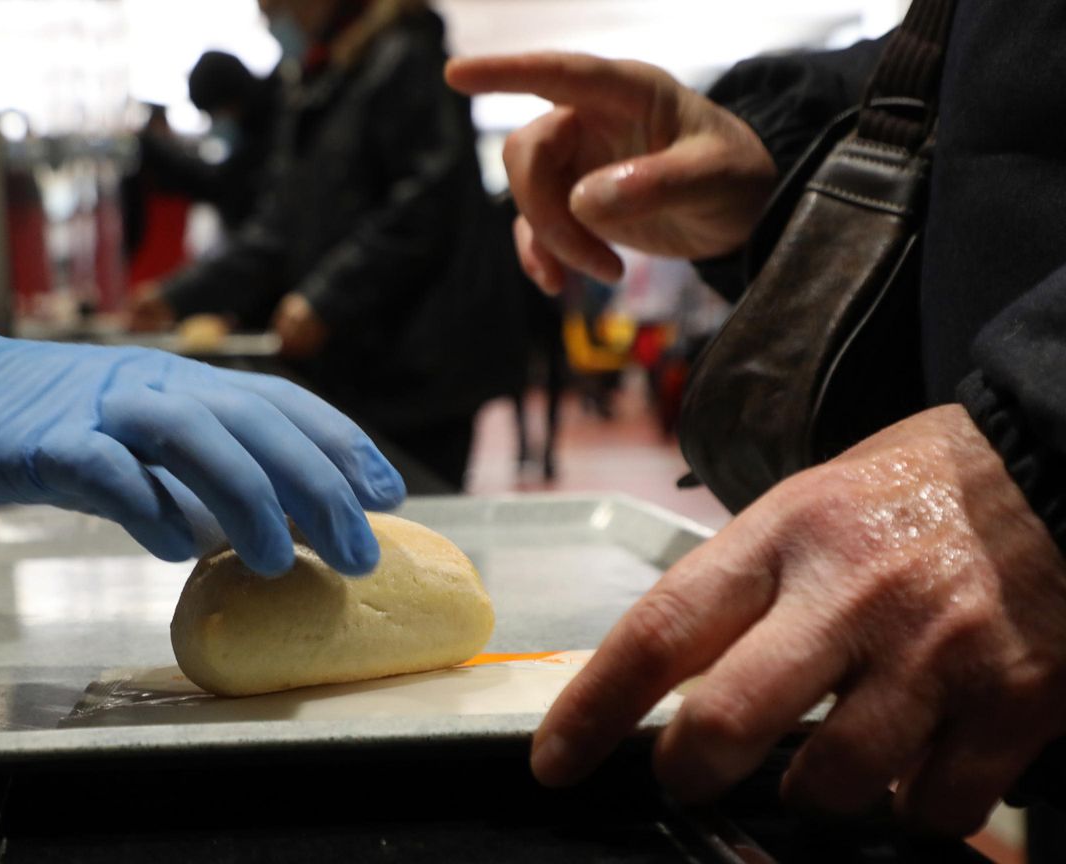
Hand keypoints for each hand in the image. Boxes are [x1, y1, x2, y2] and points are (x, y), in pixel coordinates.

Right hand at [0, 293, 405, 575]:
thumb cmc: (29, 421)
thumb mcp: (121, 435)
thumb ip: (181, 466)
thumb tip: (254, 517)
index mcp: (172, 378)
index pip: (276, 401)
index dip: (338, 442)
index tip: (387, 489)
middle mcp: (146, 381)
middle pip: (253, 420)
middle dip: (318, 485)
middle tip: (357, 552)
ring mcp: (94, 404)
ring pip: (193, 433)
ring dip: (246, 497)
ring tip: (278, 561)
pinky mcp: (42, 439)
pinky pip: (106, 469)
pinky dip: (146, 505)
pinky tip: (175, 549)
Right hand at [446, 53, 777, 292]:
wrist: (740, 213)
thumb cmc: (735, 176)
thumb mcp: (712, 178)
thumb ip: (655, 183)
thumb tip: (583, 201)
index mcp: (626, 93)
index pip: (558, 74)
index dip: (506, 72)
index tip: (456, 73)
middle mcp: (590, 119)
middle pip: (529, 151)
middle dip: (547, 210)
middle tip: (590, 259)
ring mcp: (576, 161)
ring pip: (526, 193)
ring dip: (552, 239)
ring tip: (604, 271)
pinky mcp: (569, 201)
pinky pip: (532, 225)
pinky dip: (541, 255)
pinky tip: (561, 284)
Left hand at [531, 405, 1065, 835]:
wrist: (1060, 465)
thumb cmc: (917, 491)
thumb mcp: (809, 504)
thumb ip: (745, 585)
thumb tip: (671, 679)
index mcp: (784, 535)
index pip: (658, 631)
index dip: (592, 709)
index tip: (556, 760)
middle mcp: (851, 593)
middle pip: (726, 723)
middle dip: (688, 773)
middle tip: (688, 778)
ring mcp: (934, 652)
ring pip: (829, 782)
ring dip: (808, 794)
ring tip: (817, 766)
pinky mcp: (1014, 702)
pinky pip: (935, 805)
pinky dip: (912, 807)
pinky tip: (912, 769)